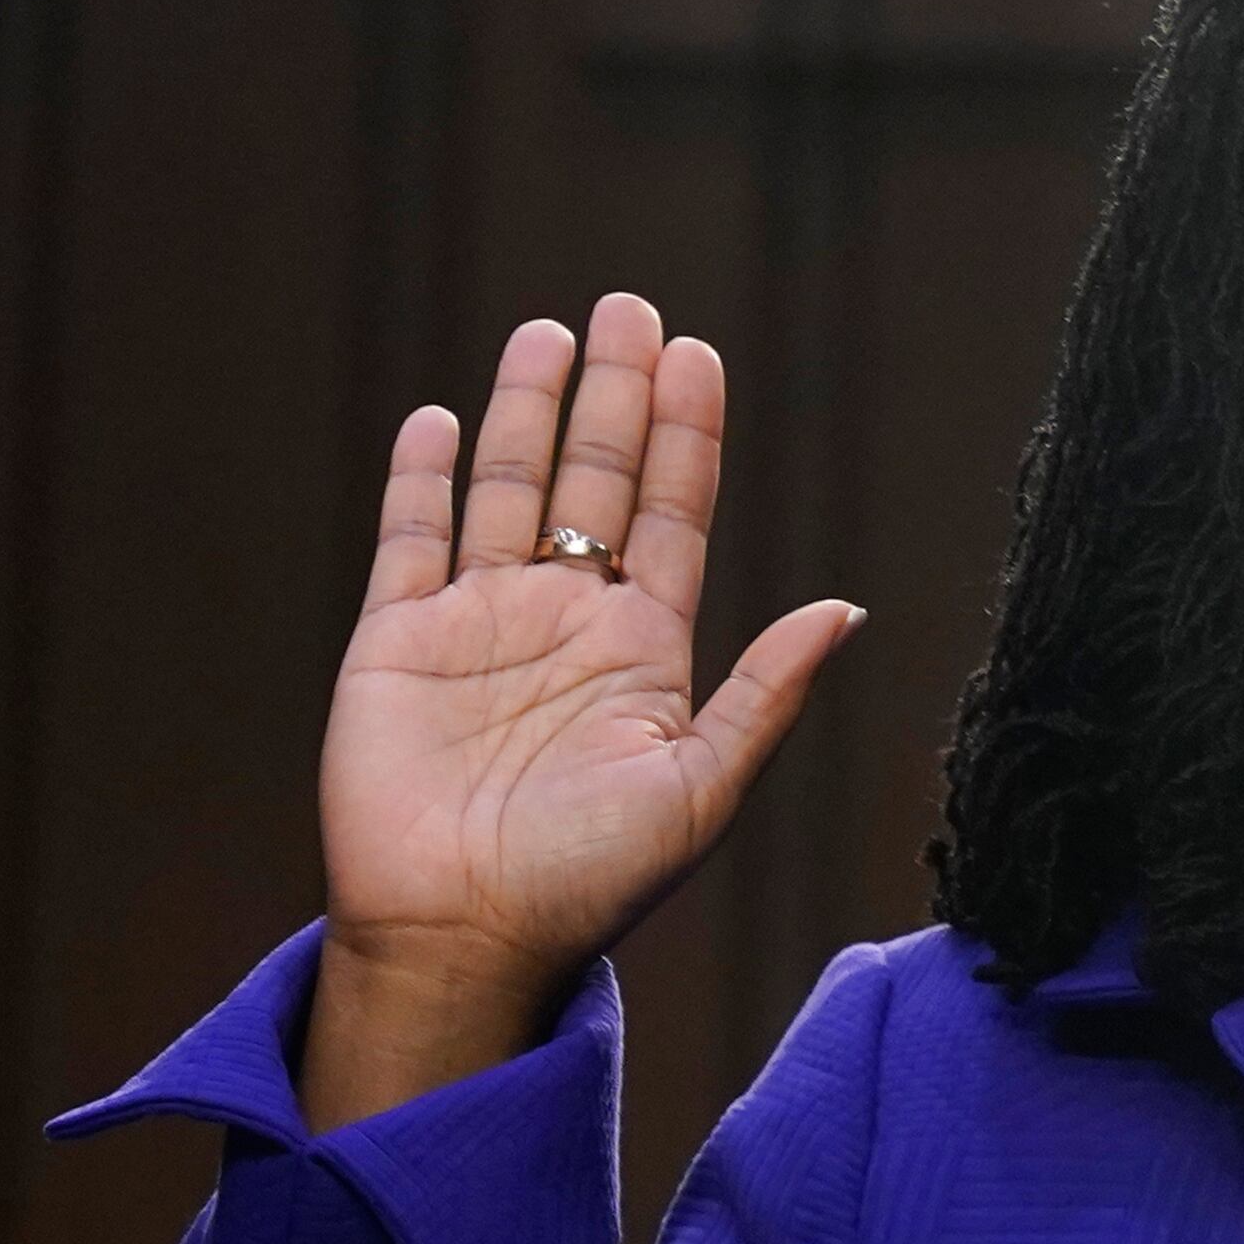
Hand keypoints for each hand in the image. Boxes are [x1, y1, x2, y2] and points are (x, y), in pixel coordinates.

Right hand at [307, 295, 864, 1126]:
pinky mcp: (396, 642)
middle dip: (614, 396)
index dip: (685, 435)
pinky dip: (424, 477)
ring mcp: (478, 626)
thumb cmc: (590, 882)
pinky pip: (411, 539)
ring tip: (552, 332)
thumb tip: (847, 608)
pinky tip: (441, 418)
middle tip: (631, 306)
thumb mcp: (700, 789)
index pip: (670, 516)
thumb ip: (766, 695)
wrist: (463, 936)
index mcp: (642, 653)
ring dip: (529, 413)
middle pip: (594, 483)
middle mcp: (563, 625)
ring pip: (508, 492)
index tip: (698, 353)